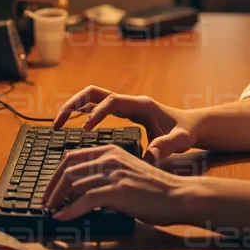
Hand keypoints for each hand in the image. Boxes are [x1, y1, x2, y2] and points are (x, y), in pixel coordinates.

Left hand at [41, 143, 193, 225]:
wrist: (176, 195)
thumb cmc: (153, 188)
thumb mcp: (126, 172)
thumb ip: (105, 174)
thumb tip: (79, 189)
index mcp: (111, 151)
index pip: (72, 156)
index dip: (55, 174)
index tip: (49, 189)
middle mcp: (110, 158)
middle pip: (68, 169)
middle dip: (52, 187)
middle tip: (46, 202)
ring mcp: (114, 174)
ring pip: (74, 184)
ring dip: (58, 200)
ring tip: (53, 212)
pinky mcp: (118, 191)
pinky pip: (85, 200)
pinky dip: (70, 211)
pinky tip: (63, 217)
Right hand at [53, 84, 204, 164]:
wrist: (193, 125)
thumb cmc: (186, 132)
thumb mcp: (180, 140)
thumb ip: (166, 147)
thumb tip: (150, 157)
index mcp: (141, 105)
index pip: (112, 102)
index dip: (96, 114)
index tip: (85, 130)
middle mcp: (130, 101)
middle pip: (95, 92)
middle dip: (74, 104)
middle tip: (58, 122)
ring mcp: (125, 105)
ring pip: (92, 98)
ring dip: (74, 107)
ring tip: (57, 125)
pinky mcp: (123, 113)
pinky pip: (97, 108)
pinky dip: (81, 114)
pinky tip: (71, 129)